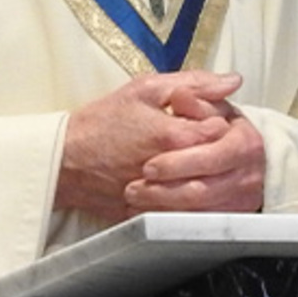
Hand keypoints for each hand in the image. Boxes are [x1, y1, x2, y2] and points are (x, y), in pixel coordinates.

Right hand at [56, 70, 264, 217]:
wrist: (64, 160)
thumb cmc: (101, 121)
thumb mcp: (145, 89)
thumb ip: (193, 83)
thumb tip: (233, 80)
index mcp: (173, 135)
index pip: (223, 131)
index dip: (219, 121)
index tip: (206, 118)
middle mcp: (171, 170)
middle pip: (219, 164)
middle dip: (217, 151)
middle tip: (201, 142)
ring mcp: (160, 197)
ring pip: (207, 195)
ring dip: (207, 178)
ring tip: (193, 164)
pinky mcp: (150, 215)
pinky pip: (184, 215)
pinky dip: (191, 203)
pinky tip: (183, 187)